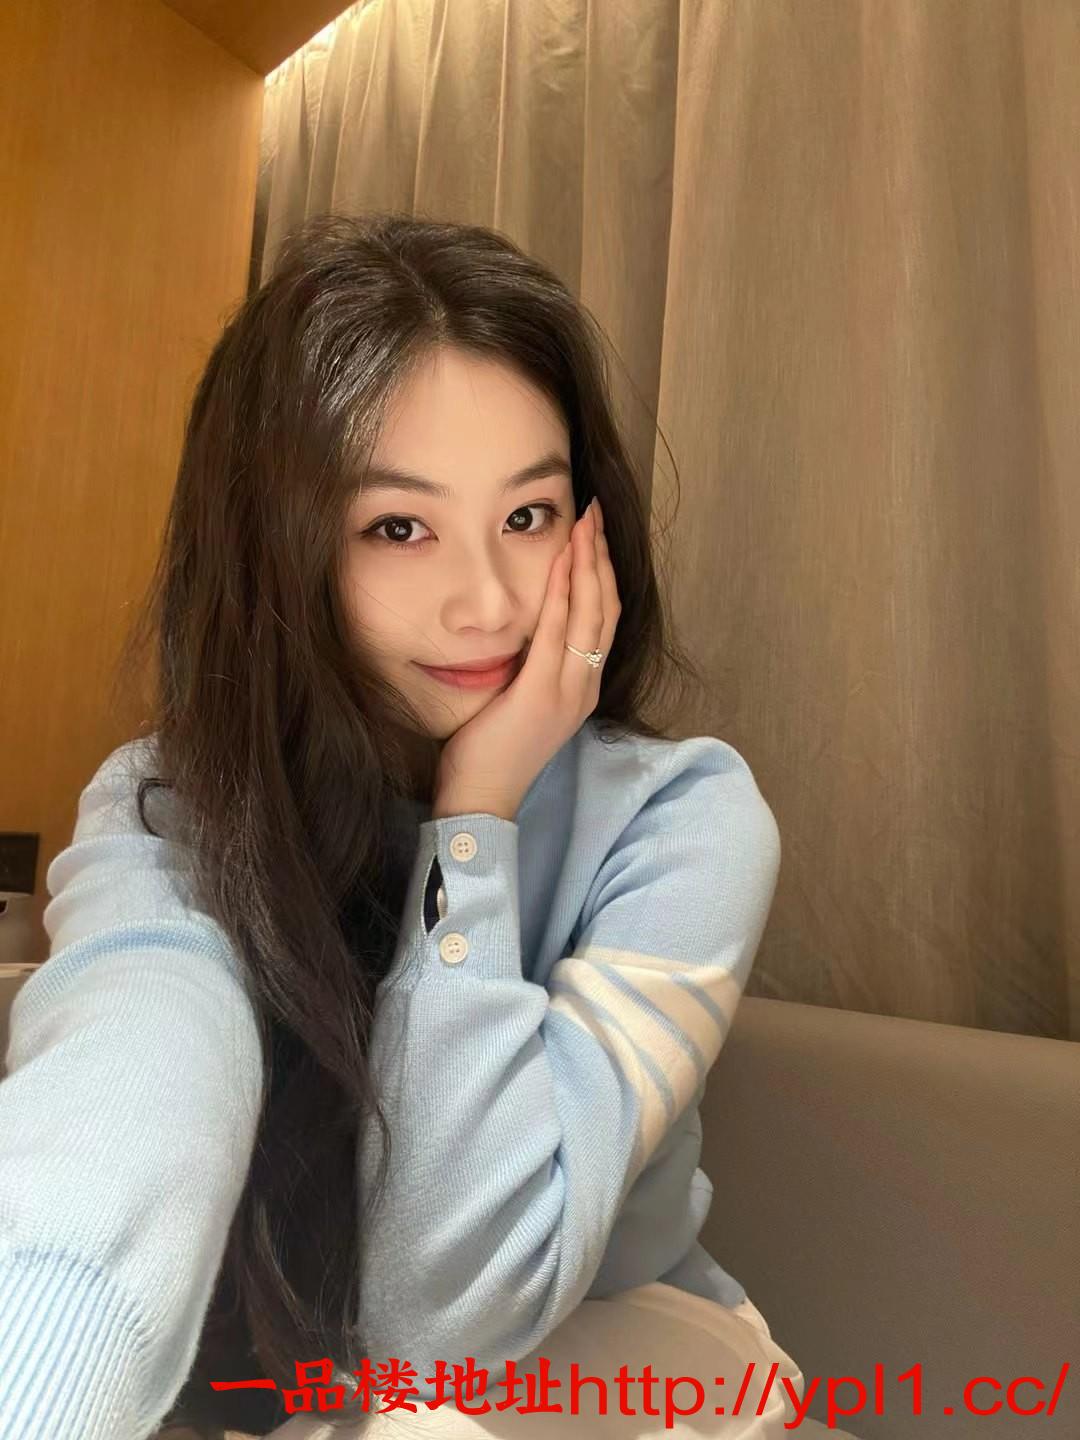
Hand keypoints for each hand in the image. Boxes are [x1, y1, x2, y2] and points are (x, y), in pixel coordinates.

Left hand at [432, 496, 620, 820]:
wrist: (481, 800)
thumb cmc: (489, 753)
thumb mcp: (517, 702)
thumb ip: (528, 668)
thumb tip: (519, 631)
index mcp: (581, 687)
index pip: (602, 618)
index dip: (601, 573)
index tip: (593, 534)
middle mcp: (585, 686)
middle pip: (606, 608)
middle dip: (601, 556)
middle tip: (595, 512)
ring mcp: (568, 691)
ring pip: (592, 614)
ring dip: (588, 564)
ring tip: (585, 523)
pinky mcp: (542, 695)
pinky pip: (559, 634)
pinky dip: (563, 593)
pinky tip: (561, 562)